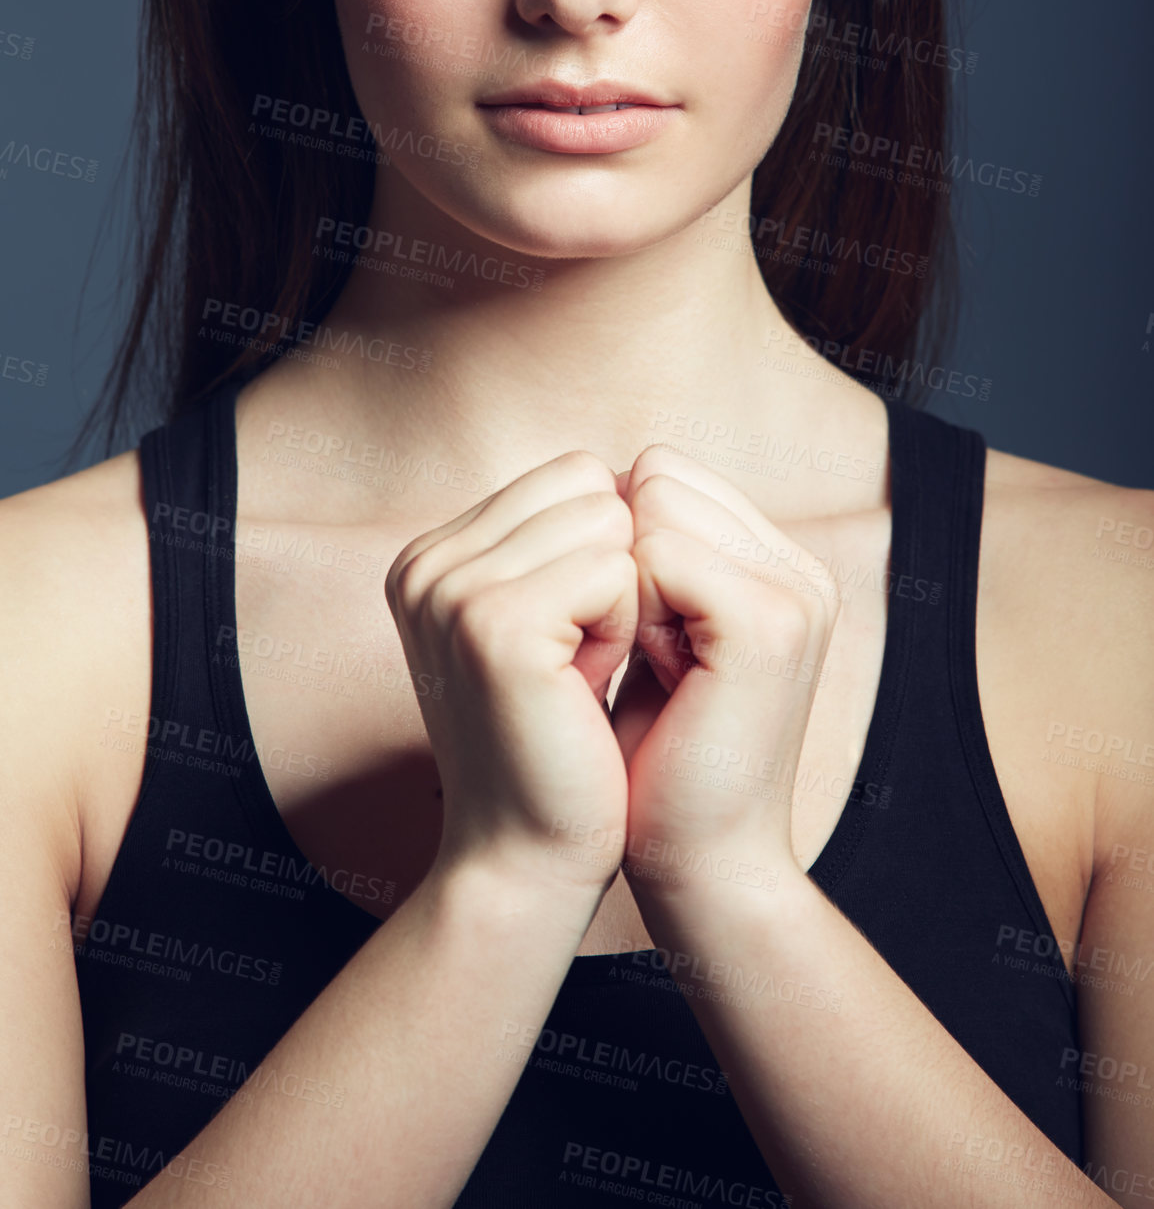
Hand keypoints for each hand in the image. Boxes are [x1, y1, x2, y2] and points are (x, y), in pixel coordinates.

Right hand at [385, 452, 637, 903]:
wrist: (529, 858)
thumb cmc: (557, 744)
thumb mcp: (544, 623)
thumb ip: (556, 540)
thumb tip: (632, 469)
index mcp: (430, 554)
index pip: (573, 472)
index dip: (604, 552)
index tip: (572, 637)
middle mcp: (425, 561)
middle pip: (591, 484)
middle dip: (616, 569)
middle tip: (580, 660)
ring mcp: (451, 588)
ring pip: (610, 522)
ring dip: (623, 600)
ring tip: (579, 674)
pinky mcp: (493, 624)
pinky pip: (616, 571)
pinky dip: (625, 629)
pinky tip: (584, 687)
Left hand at [608, 445, 839, 912]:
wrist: (700, 868)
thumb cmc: (656, 761)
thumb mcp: (654, 635)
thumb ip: (647, 557)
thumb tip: (595, 479)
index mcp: (779, 564)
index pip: (664, 470)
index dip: (619, 542)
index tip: (634, 631)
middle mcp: (800, 567)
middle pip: (657, 472)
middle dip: (620, 554)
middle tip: (643, 650)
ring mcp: (795, 590)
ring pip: (652, 502)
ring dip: (624, 581)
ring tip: (655, 663)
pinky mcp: (768, 623)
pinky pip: (657, 551)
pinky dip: (631, 607)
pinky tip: (657, 672)